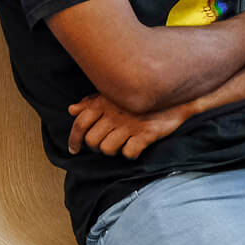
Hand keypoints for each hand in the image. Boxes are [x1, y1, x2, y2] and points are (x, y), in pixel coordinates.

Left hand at [67, 94, 186, 158]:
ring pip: (107, 149)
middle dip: (96, 147)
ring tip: (121, 144)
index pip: (80, 124)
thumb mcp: (113, 93)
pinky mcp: (146, 134)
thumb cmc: (138, 93)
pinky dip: (130, 153)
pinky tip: (135, 146)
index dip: (74, 139)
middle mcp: (114, 114)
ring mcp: (129, 125)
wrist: (173, 91)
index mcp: (103, 102)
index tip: (73, 150)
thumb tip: (72, 110)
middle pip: (92, 141)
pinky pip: (129, 153)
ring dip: (113, 151)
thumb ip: (91, 102)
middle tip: (106, 144)